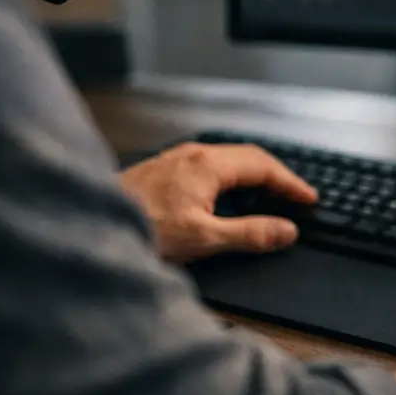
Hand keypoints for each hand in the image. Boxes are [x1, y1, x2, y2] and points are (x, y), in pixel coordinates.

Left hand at [119, 143, 317, 264]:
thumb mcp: (204, 239)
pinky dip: (228, 179)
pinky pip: (206, 166)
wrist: (87, 228)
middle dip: (275, 176)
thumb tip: (286, 231)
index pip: (264, 166)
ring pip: (225, 160)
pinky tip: (224, 197)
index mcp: (208, 165)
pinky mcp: (159, 171)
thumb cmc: (139, 231)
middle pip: (247, 157)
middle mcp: (192, 155)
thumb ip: (250, 234)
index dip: (290, 183)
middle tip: (294, 196)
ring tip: (266, 196)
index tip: (308, 199)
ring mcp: (173, 160)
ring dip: (251, 176)